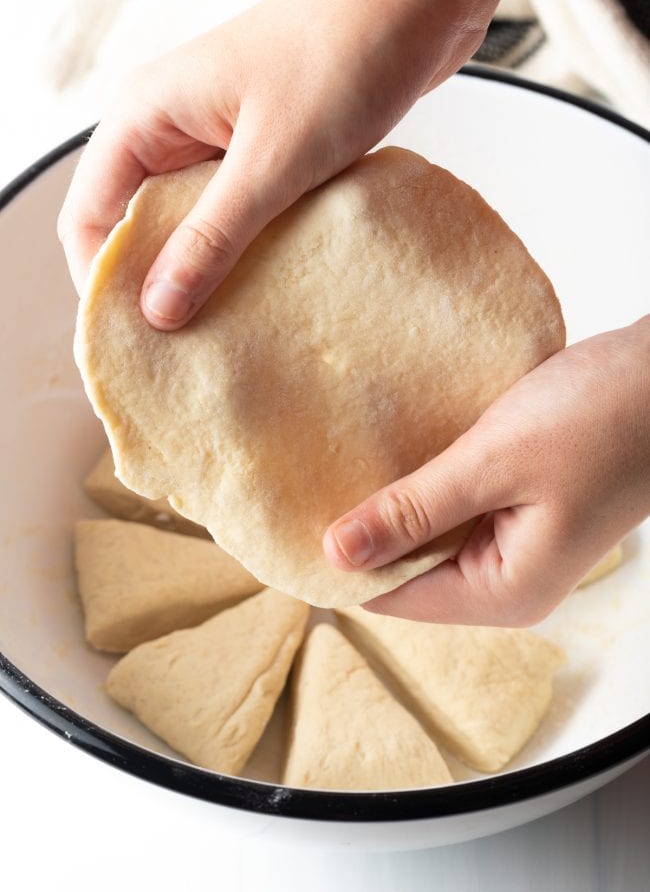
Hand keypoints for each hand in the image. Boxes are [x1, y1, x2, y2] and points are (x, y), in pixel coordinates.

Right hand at [58, 0, 520, 329]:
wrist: (417, 2)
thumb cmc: (341, 55)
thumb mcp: (270, 163)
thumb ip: (212, 238)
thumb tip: (159, 307)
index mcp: (147, 117)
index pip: (91, 217)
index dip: (104, 284)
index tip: (137, 342)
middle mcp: (172, 128)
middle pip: (137, 226)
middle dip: (157, 286)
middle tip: (187, 349)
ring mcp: (218, 139)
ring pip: (190, 224)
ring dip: (206, 272)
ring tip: (229, 328)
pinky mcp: (262, 150)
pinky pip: (236, 214)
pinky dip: (245, 251)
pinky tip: (266, 288)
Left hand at [323, 317, 649, 625]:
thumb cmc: (600, 415)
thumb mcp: (494, 463)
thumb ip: (414, 511)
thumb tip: (335, 553)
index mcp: (504, 590)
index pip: (391, 598)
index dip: (340, 563)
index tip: (290, 522)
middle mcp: (507, 582)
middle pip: (406, 572)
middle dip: (363, 532)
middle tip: (307, 480)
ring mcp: (515, 546)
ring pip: (426, 539)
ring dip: (392, 505)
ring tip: (340, 463)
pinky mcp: (519, 511)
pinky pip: (452, 510)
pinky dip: (423, 486)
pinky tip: (393, 453)